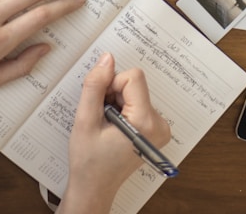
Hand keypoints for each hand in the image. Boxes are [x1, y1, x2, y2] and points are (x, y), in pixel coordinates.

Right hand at [58, 52, 170, 213]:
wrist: (94, 188)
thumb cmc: (89, 161)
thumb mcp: (85, 120)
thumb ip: (95, 86)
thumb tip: (107, 58)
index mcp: (146, 122)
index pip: (133, 77)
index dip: (111, 85)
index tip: (101, 105)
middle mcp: (159, 123)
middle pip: (135, 84)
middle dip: (113, 94)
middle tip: (102, 118)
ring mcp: (160, 127)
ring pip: (135, 91)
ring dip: (117, 101)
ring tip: (107, 125)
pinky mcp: (155, 128)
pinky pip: (138, 101)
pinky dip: (123, 108)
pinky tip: (114, 127)